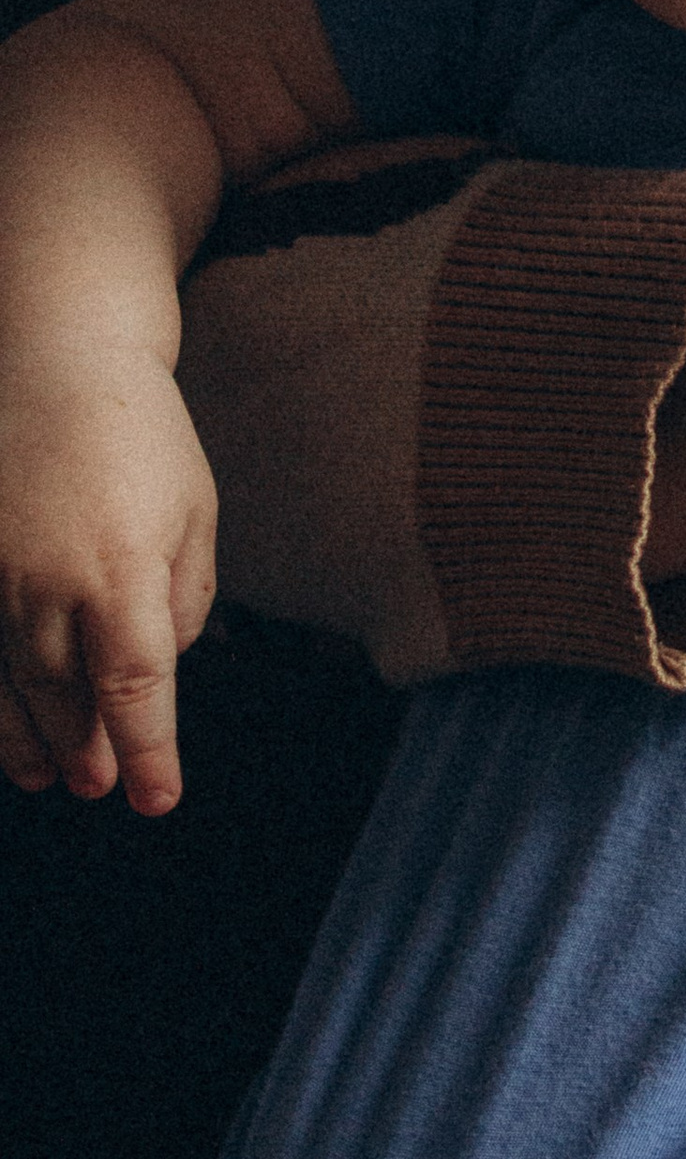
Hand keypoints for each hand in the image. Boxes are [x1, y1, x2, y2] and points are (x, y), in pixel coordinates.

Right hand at [0, 353, 216, 812]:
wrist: (56, 358)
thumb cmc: (143, 437)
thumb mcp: (193, 513)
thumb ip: (182, 598)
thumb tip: (161, 666)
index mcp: (122, 568)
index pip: (135, 685)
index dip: (147, 750)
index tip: (156, 799)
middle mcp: (47, 577)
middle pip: (67, 693)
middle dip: (88, 748)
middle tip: (103, 785)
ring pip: (9, 677)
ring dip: (30, 734)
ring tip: (52, 775)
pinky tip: (4, 722)